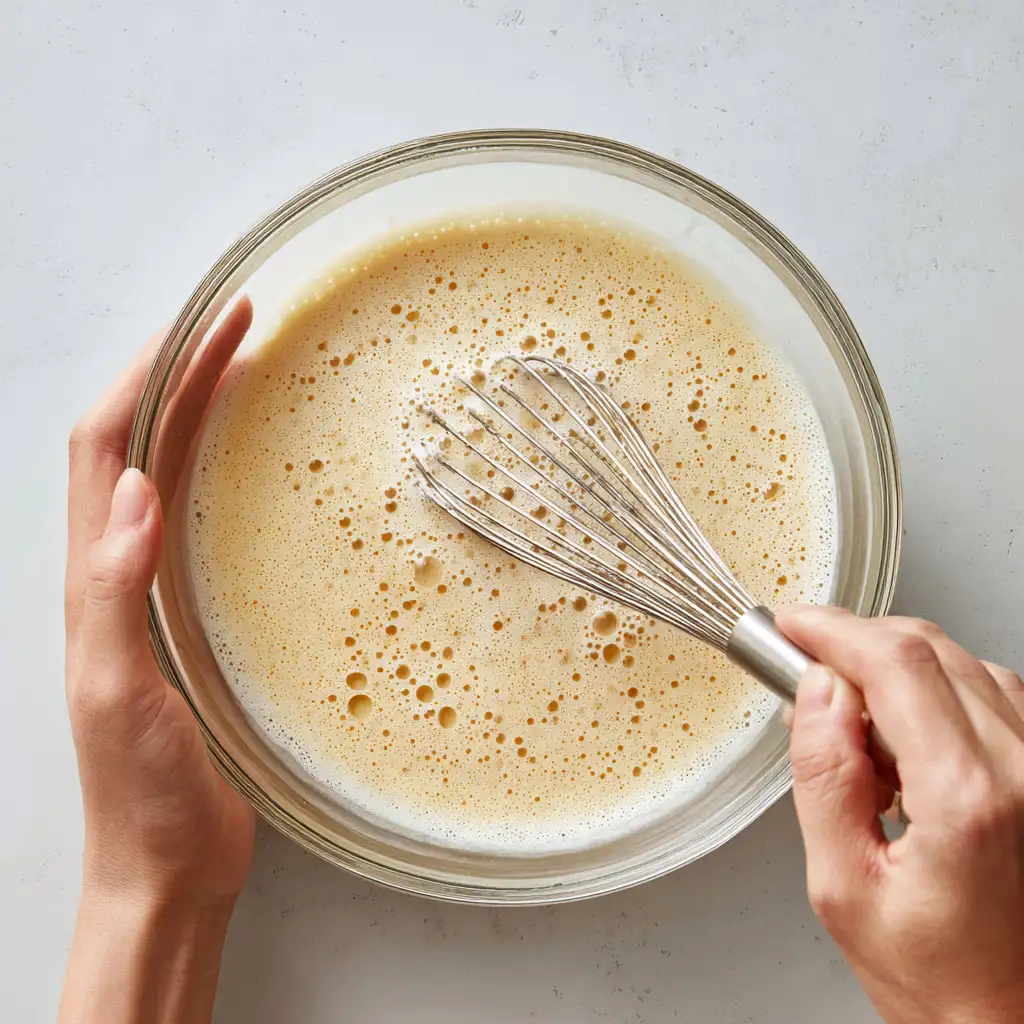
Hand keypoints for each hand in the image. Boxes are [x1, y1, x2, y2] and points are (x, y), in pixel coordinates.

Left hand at [61, 304, 254, 1022]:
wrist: (167, 863)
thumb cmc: (141, 793)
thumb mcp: (116, 694)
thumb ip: (113, 593)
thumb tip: (136, 490)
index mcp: (93, 580)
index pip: (107, 449)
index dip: (146, 378)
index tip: (203, 328)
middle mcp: (118, 573)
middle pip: (139, 445)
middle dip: (180, 374)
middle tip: (239, 326)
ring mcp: (156, 594)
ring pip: (171, 476)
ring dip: (200, 414)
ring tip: (250, 371)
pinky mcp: (192, 620)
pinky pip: (204, 526)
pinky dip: (225, 477)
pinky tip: (261, 472)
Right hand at [778, 606, 1023, 1023]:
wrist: (1014, 1017)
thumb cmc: (940, 979)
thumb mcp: (843, 889)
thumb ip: (824, 779)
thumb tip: (815, 695)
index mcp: (966, 798)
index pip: (894, 663)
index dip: (831, 629)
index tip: (792, 627)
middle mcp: (1021, 770)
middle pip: (928, 649)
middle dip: (855, 646)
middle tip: (810, 684)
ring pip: (960, 663)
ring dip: (895, 674)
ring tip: (864, 744)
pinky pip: (990, 693)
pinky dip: (934, 694)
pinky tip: (908, 745)